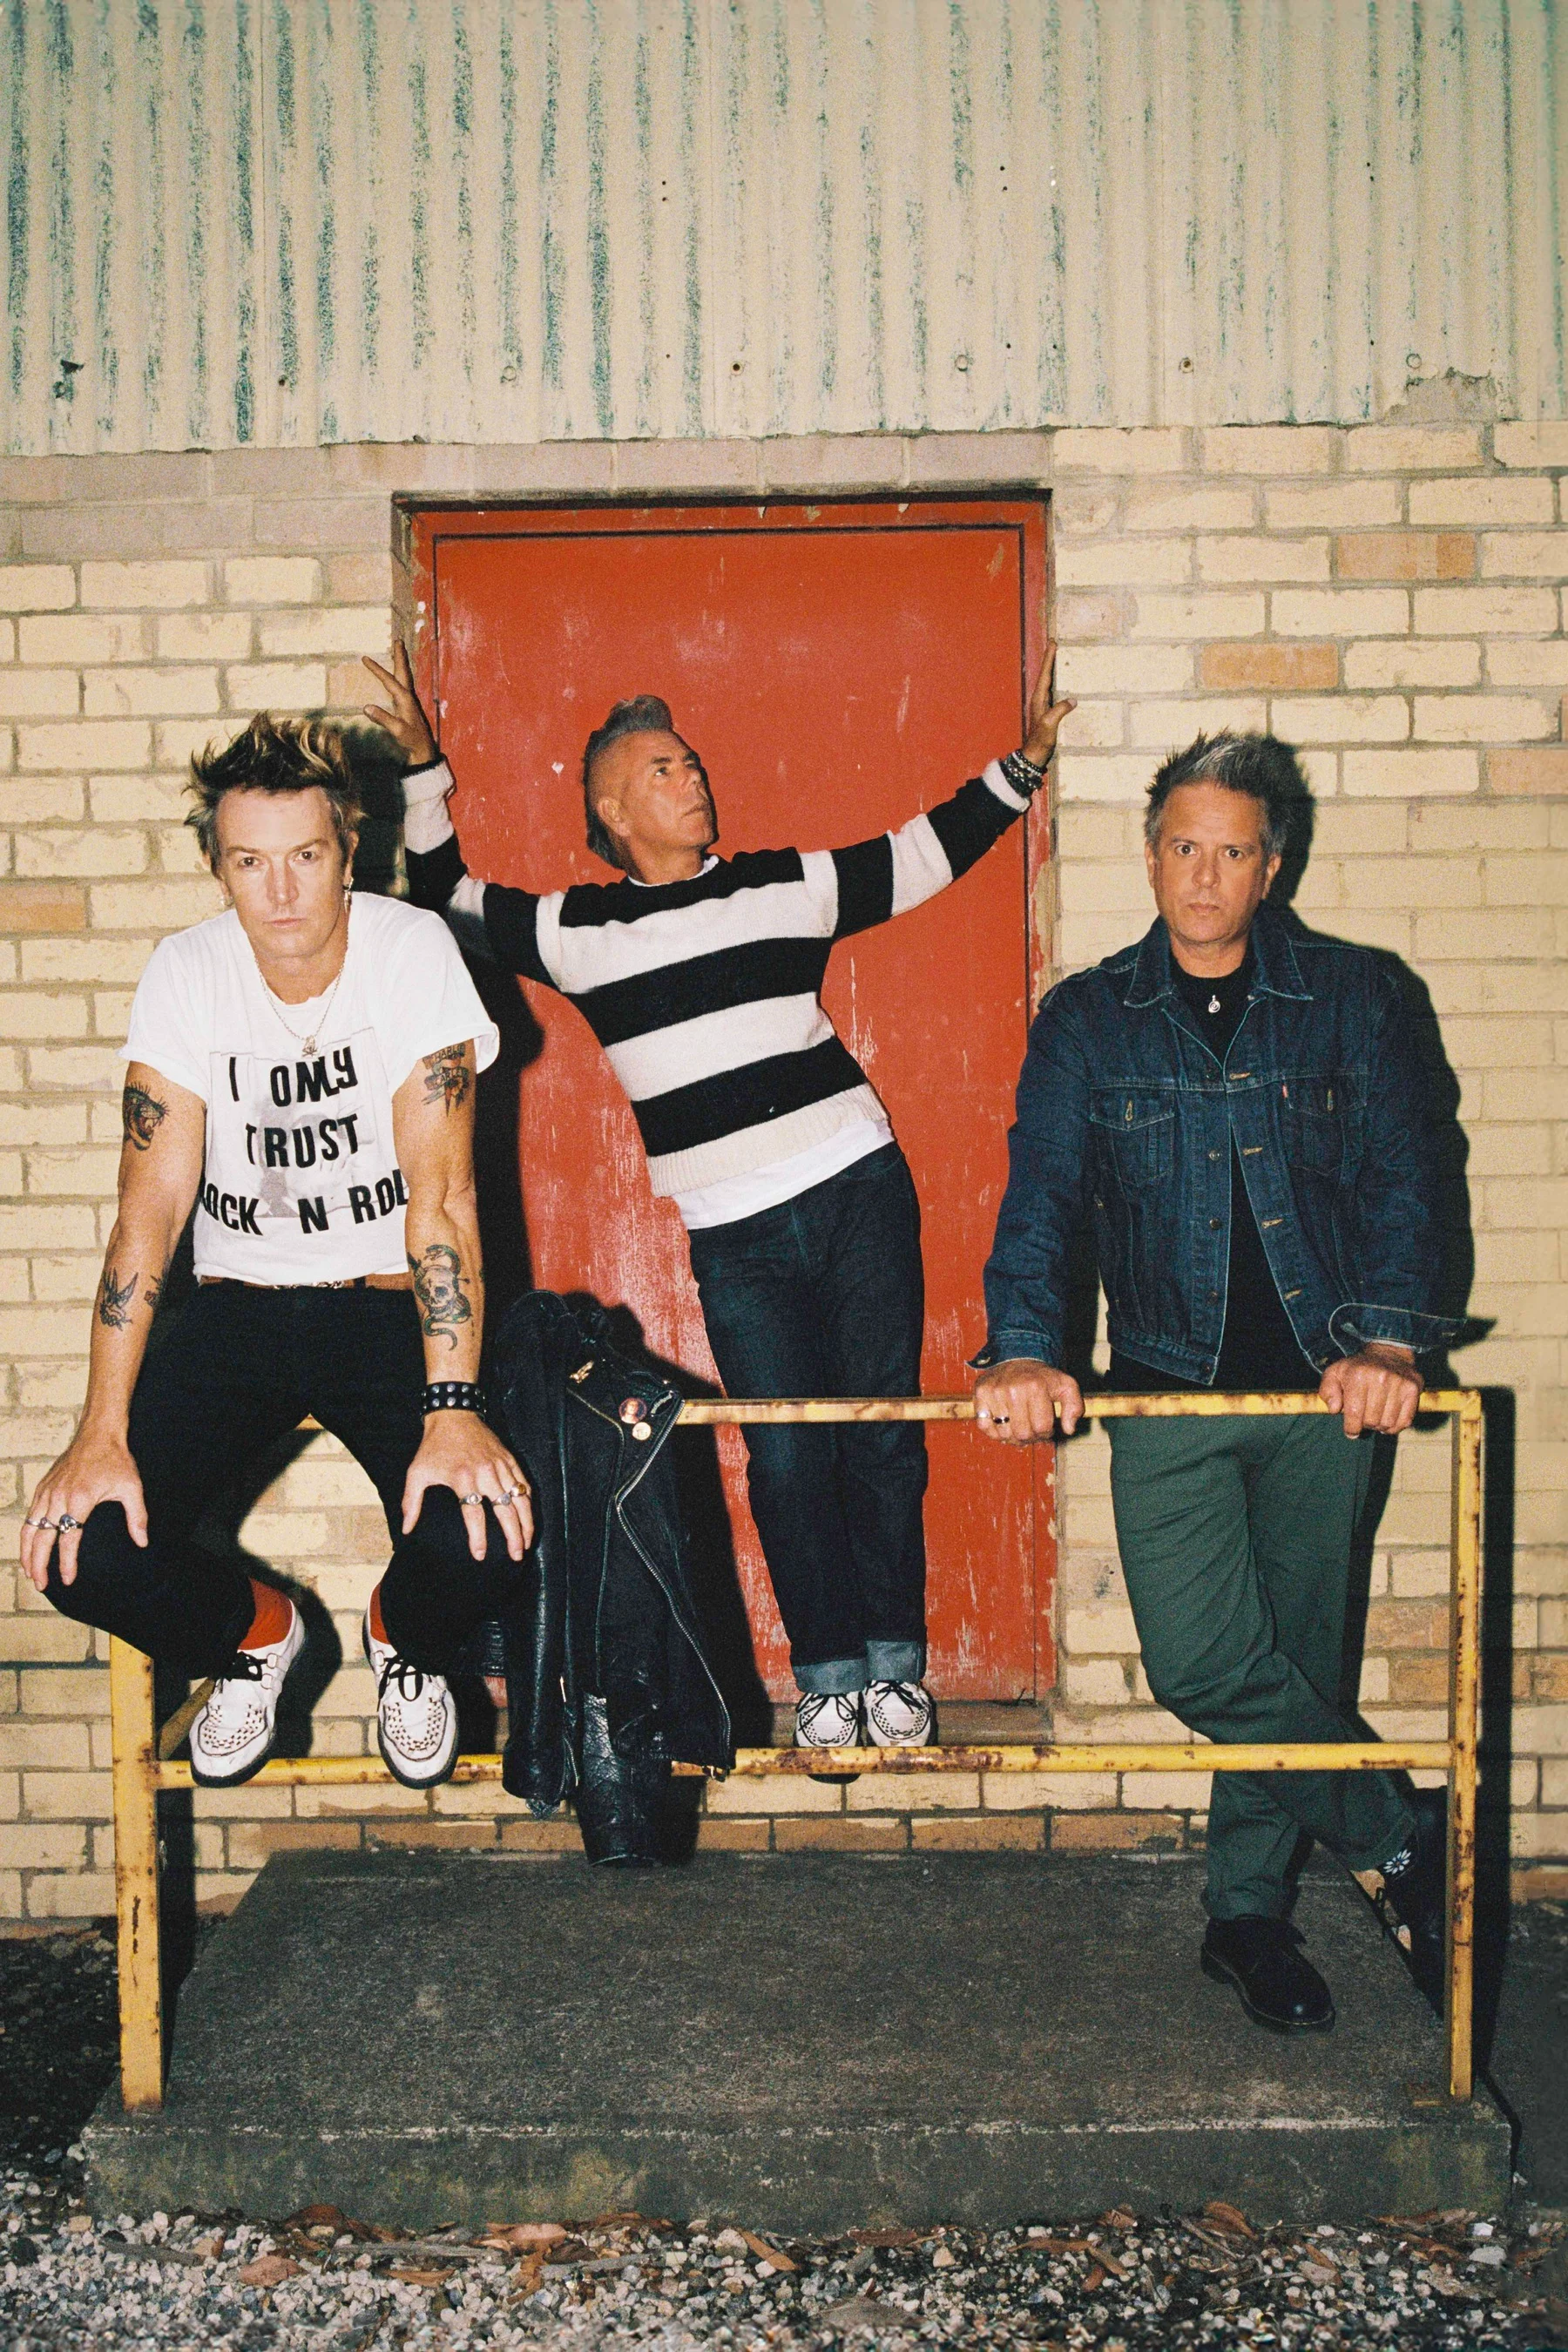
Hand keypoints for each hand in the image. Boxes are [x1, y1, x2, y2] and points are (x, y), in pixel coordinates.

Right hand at [21, 1429, 146, 1590]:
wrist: (98, 1433)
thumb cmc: (116, 1460)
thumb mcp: (132, 1488)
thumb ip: (137, 1517)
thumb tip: (142, 1542)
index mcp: (79, 1499)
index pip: (68, 1539)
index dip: (66, 1563)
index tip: (68, 1580)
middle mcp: (58, 1497)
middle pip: (41, 1539)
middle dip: (38, 1565)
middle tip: (41, 1585)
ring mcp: (47, 1491)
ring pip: (30, 1528)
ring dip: (27, 1553)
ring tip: (30, 1573)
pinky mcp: (43, 1487)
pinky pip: (30, 1516)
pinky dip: (27, 1535)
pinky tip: (29, 1548)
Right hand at [363, 640, 438, 766]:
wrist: (423, 749)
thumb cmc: (411, 740)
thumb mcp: (397, 730)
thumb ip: (383, 719)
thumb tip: (366, 707)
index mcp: (405, 699)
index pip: (389, 680)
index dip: (377, 669)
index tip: (365, 658)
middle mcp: (408, 696)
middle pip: (403, 671)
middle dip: (399, 656)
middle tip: (397, 640)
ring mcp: (409, 700)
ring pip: (404, 677)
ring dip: (400, 663)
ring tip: (397, 651)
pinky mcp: (408, 706)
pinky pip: (402, 684)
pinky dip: (399, 675)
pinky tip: (395, 676)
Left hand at [402, 1410, 533, 1561]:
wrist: (453, 1415)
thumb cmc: (433, 1446)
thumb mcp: (416, 1473)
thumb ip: (411, 1502)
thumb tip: (407, 1529)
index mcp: (462, 1479)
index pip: (474, 1515)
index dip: (479, 1538)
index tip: (481, 1555)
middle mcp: (485, 1474)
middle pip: (505, 1511)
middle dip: (513, 1536)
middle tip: (517, 1555)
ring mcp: (500, 1466)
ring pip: (520, 1499)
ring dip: (526, 1522)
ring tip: (527, 1542)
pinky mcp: (508, 1459)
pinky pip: (523, 1483)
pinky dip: (528, 1501)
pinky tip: (529, 1516)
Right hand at [973, 1359, 1083, 1441]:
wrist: (1017, 1357)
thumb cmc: (1042, 1377)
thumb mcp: (1066, 1386)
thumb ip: (1075, 1407)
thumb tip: (1069, 1429)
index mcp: (1036, 1387)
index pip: (1042, 1428)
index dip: (1046, 1432)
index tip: (1045, 1426)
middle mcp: (1013, 1389)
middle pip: (1022, 1434)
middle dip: (1030, 1436)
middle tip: (1032, 1429)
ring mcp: (994, 1392)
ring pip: (1004, 1434)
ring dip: (1012, 1436)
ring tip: (1018, 1426)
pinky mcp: (980, 1393)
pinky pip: (984, 1427)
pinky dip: (994, 1432)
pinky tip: (1003, 1424)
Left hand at [1020, 638, 1075, 768]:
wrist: (1035, 755)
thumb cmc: (1040, 740)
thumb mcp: (1050, 724)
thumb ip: (1060, 710)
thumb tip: (1072, 700)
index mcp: (1039, 698)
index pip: (1045, 673)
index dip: (1049, 658)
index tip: (1053, 643)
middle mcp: (1040, 699)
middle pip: (1046, 674)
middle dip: (1051, 659)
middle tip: (1055, 644)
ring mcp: (1044, 705)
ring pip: (1050, 682)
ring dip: (1054, 670)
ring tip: (1061, 658)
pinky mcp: (1049, 712)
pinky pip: (1055, 692)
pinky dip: (1060, 683)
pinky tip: (1066, 683)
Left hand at [1318, 1344, 1421, 1437]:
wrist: (1388, 1352)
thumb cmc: (1358, 1368)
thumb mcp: (1335, 1373)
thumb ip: (1327, 1391)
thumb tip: (1334, 1409)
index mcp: (1358, 1375)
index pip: (1354, 1413)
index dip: (1351, 1428)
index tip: (1351, 1431)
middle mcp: (1380, 1378)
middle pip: (1372, 1421)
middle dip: (1365, 1424)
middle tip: (1364, 1418)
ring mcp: (1399, 1384)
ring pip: (1388, 1423)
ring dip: (1380, 1426)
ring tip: (1376, 1417)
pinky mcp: (1413, 1389)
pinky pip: (1405, 1421)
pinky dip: (1395, 1426)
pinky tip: (1388, 1419)